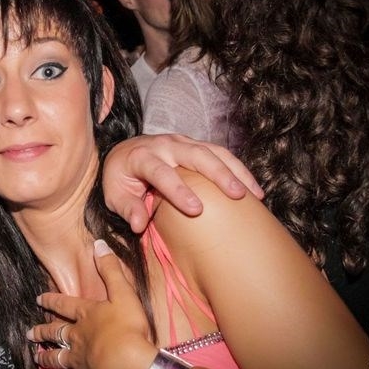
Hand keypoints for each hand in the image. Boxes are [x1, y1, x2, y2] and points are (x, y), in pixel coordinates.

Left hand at [28, 240, 157, 368]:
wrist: (129, 364)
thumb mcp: (124, 293)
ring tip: (36, 356)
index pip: (65, 304)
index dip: (52, 300)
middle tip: (28, 332)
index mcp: (87, 314)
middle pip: (55, 332)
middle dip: (42, 331)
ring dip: (46, 356)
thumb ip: (111, 269)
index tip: (38, 299)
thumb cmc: (128, 327)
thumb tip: (98, 243)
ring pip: (57, 356)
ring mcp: (79, 359)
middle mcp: (78, 336)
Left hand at [102, 134, 262, 232]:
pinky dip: (238, 169)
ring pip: (214, 152)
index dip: (178, 190)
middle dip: (218, 174)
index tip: (196, 209)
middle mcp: (164, 145)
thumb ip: (127, 208)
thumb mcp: (114, 195)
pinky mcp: (195, 145)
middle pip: (195, 156)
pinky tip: (252, 188)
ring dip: (236, 171)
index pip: (161, 172)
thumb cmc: (120, 178)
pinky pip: (221, 154)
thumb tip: (139, 225)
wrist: (124, 152)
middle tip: (237, 196)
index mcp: (141, 157)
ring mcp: (182, 142)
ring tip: (254, 194)